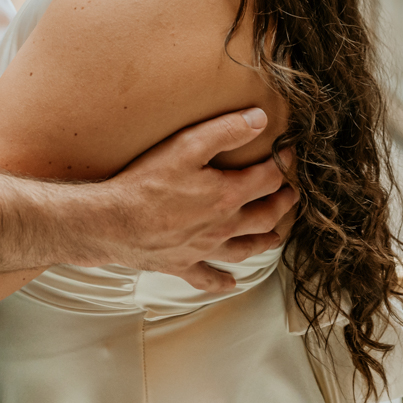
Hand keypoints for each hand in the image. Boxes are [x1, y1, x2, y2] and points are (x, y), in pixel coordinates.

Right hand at [100, 108, 298, 291]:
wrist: (112, 222)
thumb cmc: (146, 183)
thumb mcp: (187, 146)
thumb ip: (226, 131)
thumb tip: (260, 120)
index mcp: (228, 196)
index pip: (267, 178)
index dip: (281, 164)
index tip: (287, 153)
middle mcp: (223, 227)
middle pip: (264, 217)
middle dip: (282, 203)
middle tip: (291, 194)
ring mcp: (204, 249)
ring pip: (245, 248)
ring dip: (264, 240)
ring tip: (275, 235)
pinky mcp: (182, 265)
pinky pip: (208, 277)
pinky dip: (223, 281)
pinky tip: (231, 283)